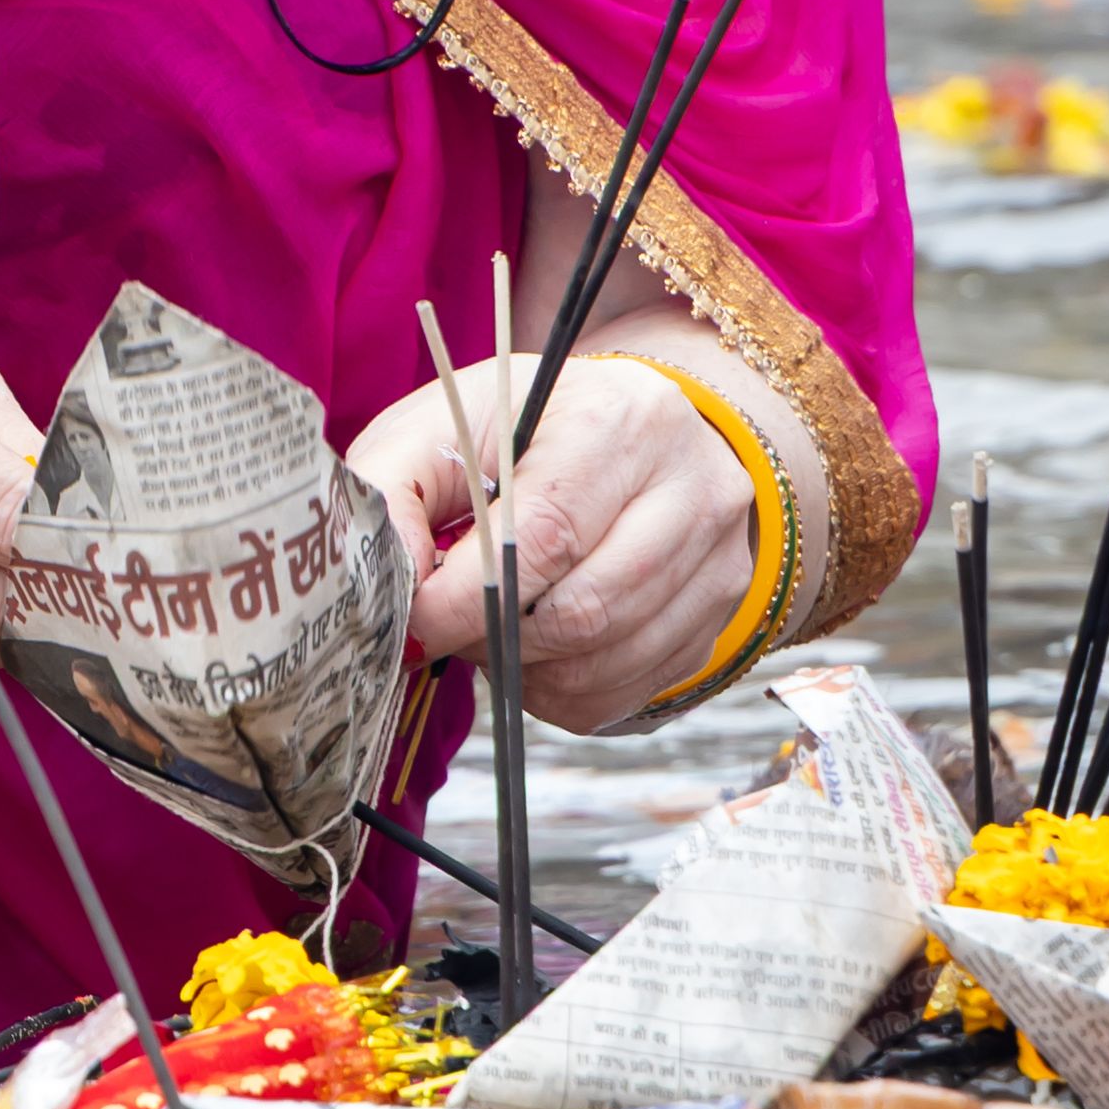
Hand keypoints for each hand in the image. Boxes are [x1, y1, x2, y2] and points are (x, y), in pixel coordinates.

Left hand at [346, 351, 756, 732]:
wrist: (621, 428)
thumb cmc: (516, 432)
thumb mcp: (442, 426)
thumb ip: (392, 491)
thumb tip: (387, 586)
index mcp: (620, 418)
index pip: (543, 538)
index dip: (466, 599)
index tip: (416, 622)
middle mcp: (693, 484)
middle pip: (583, 610)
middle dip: (495, 637)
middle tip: (453, 624)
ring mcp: (721, 554)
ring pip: (606, 659)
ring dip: (526, 667)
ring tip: (491, 626)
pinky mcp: (720, 612)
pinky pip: (627, 690)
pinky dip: (563, 688)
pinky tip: (538, 646)